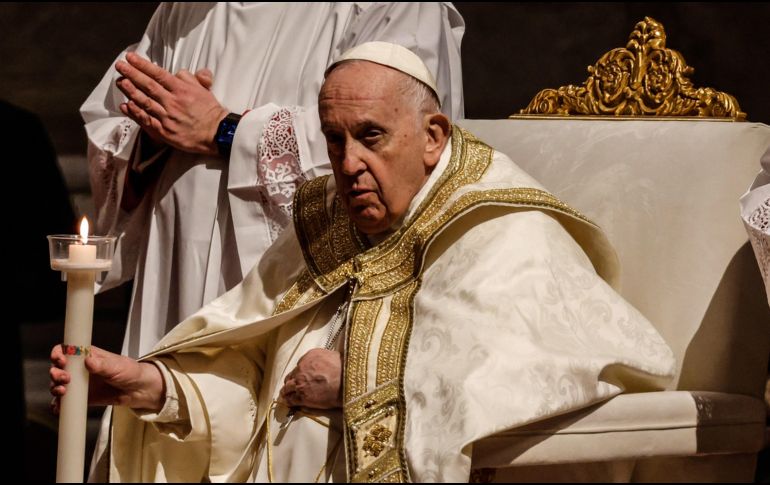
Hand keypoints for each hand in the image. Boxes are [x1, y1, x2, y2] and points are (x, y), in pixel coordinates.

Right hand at [49, 344, 164, 411]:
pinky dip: (59, 405)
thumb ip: (102, 365)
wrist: (139, 390)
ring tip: (63, 391)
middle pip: (58, 368)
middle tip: (65, 379)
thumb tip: (88, 360)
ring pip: (58, 384)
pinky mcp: (82, 398)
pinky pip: (66, 402)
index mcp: (87, 356)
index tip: (61, 361)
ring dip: (55, 388)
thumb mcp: (117, 366)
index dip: (59, 354)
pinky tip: (59, 407)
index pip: (66, 350)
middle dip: (56, 373)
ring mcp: (80, 384)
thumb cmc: (130, 372)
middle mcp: (80, 369)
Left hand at [115, 52, 228, 155]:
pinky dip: (135, 112)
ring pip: (144, 102)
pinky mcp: (164, 131)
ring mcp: (167, 117)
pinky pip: (146, 120)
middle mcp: (172, 102)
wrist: (217, 134)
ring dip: (130, 91)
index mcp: (182, 90)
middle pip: (148, 86)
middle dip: (131, 74)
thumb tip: (179, 72)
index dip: (142, 65)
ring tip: (120, 82)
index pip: (158, 74)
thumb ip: (190, 78)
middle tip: (120, 66)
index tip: (131, 57)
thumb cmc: (210, 111)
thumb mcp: (204, 89)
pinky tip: (126, 105)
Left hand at [279, 349, 341, 409]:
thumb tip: (318, 364)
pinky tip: (289, 403)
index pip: (298, 366)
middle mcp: (300, 369)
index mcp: (307, 358)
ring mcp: (300, 384)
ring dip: (287, 391)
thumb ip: (319, 359)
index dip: (299, 373)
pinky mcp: (302, 397)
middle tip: (292, 386)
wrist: (346, 381)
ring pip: (287, 388)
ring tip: (286, 395)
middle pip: (290, 376)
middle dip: (291, 381)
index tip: (301, 377)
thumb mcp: (330, 355)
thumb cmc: (343, 368)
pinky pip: (291, 400)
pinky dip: (289, 401)